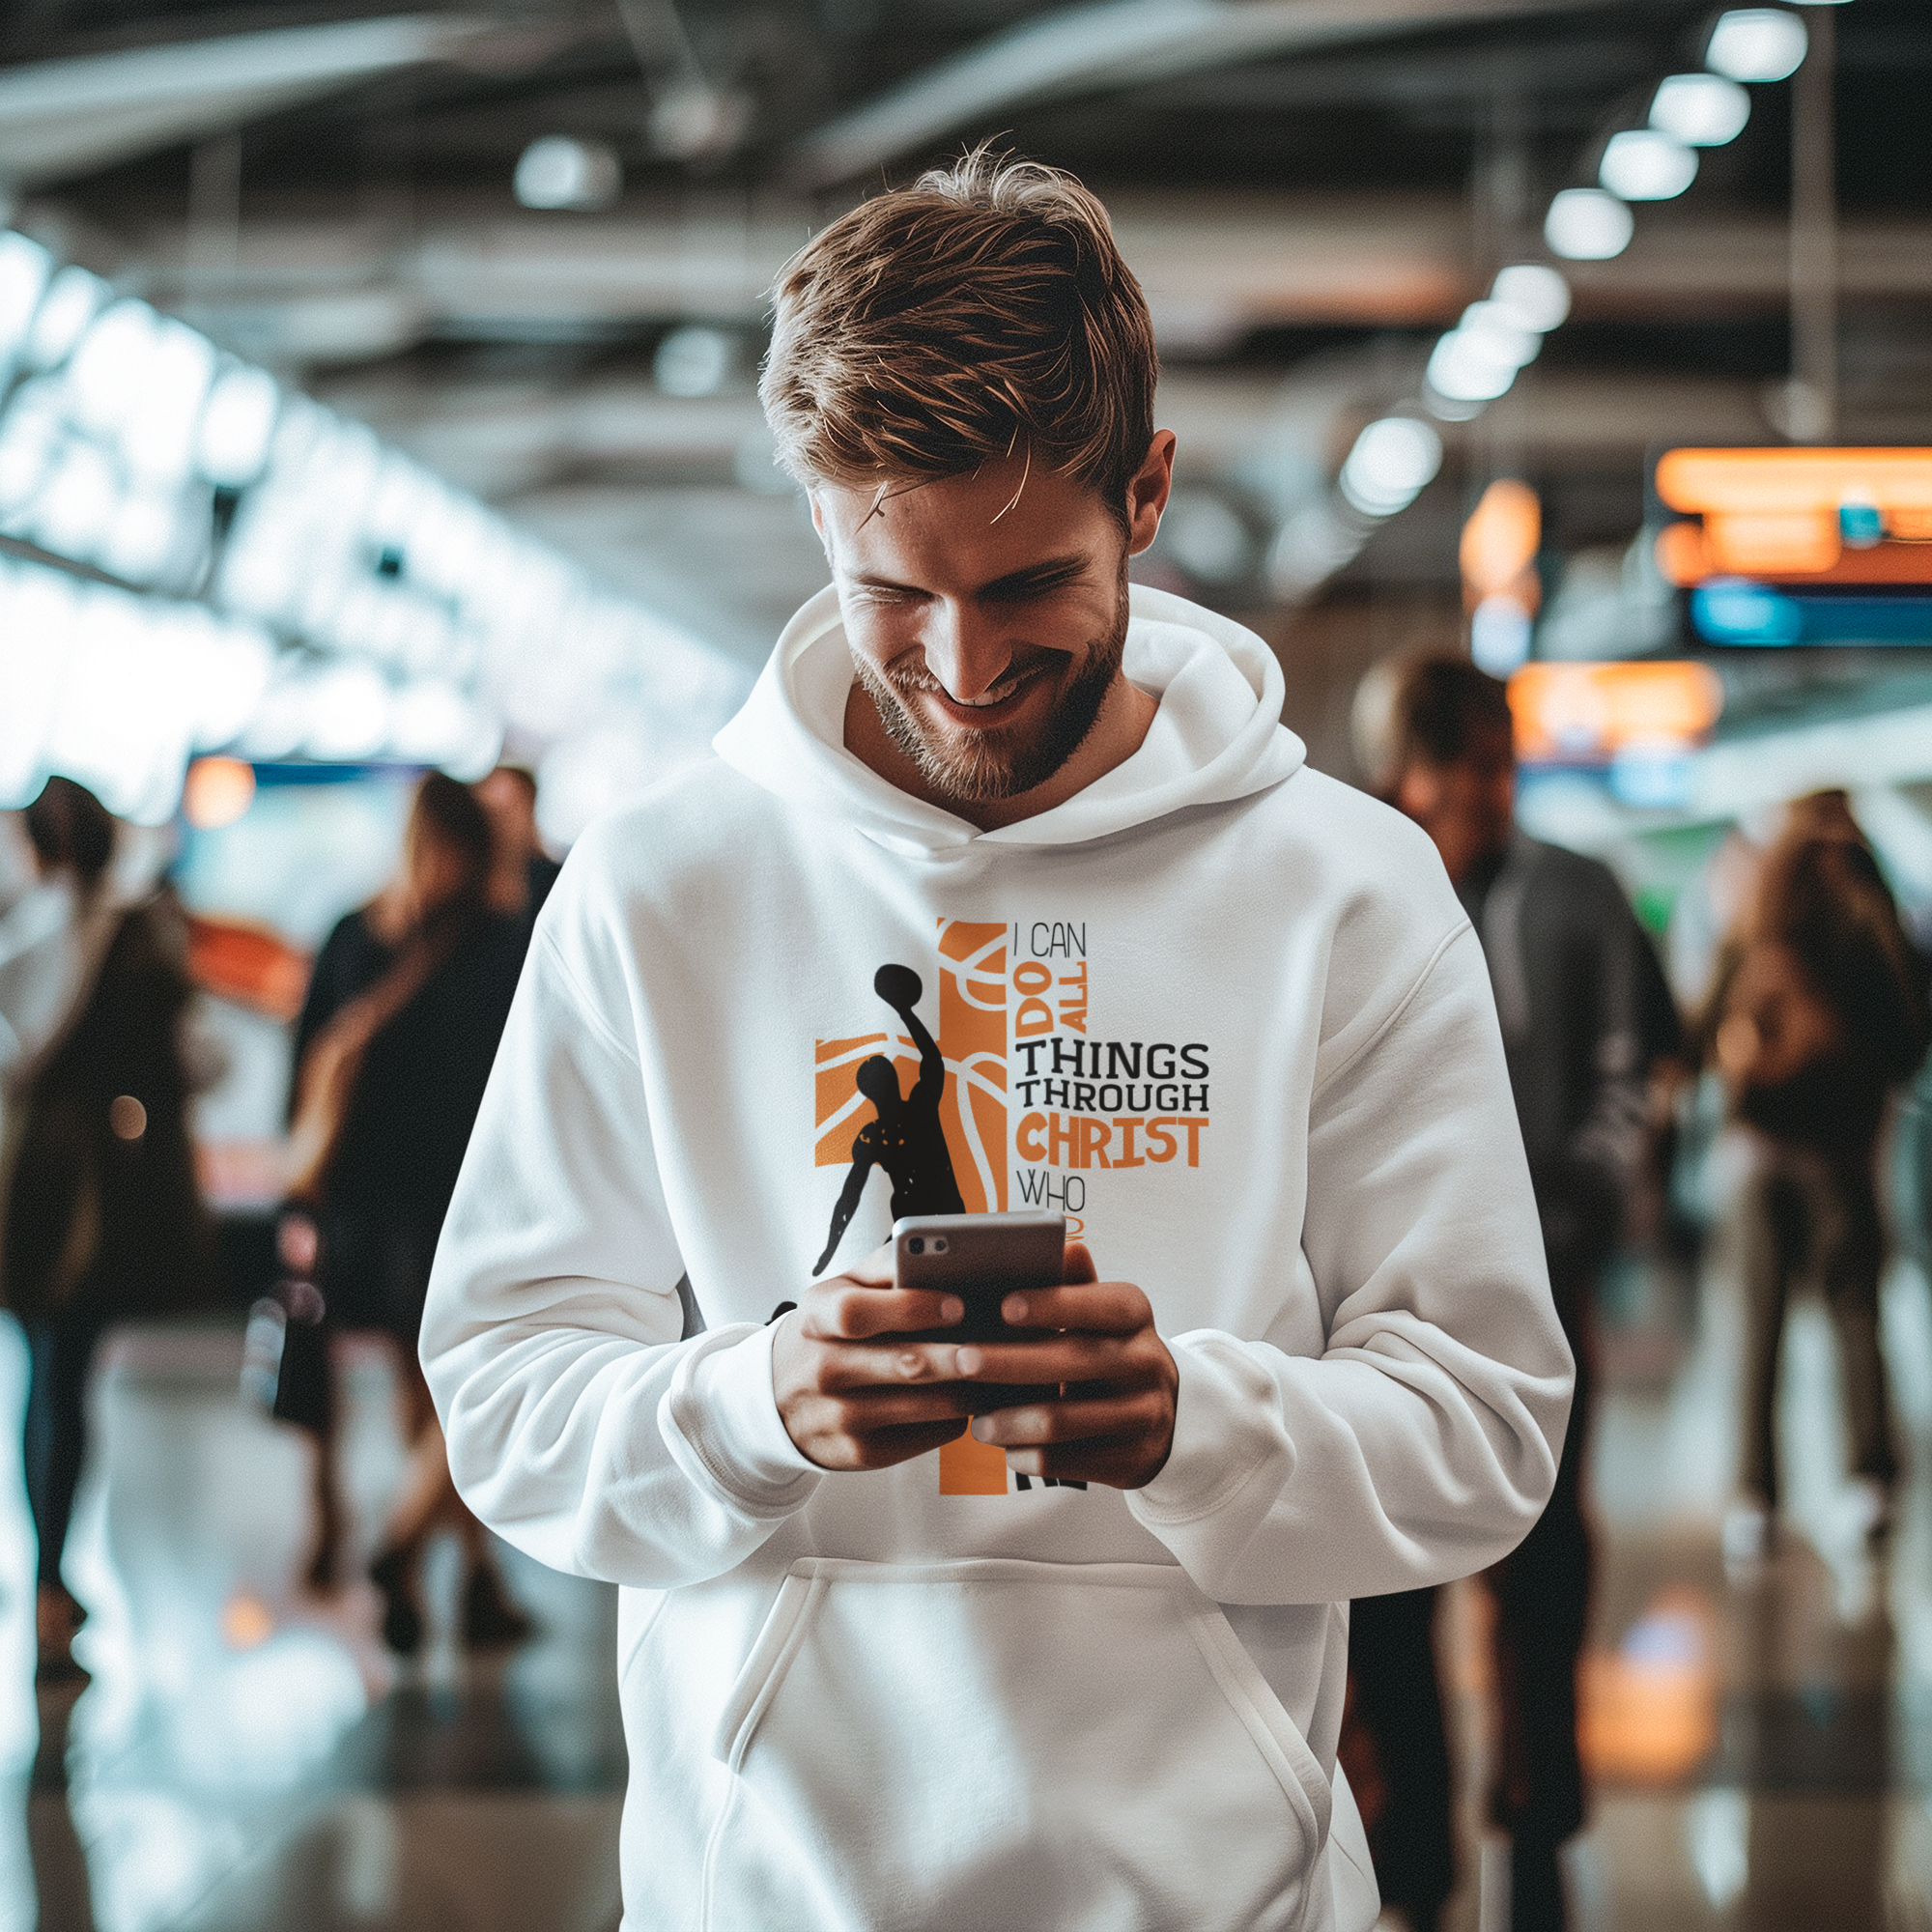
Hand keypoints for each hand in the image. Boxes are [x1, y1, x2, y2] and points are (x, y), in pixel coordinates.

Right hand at [772, 1245, 975, 1470]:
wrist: (777, 1399)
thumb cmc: (829, 1332)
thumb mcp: (840, 1290)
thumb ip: (886, 1268)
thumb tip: (945, 1253)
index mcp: (817, 1317)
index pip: (857, 1312)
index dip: (910, 1308)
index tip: (957, 1304)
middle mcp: (823, 1369)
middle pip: (903, 1364)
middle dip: (956, 1357)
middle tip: (996, 1347)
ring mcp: (839, 1417)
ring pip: (924, 1406)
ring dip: (969, 1389)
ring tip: (999, 1371)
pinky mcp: (859, 1454)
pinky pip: (926, 1436)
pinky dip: (958, 1418)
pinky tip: (974, 1400)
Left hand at [960, 1244, 1176, 1490]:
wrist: (1165, 1413)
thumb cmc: (1109, 1349)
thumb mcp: (1100, 1313)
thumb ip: (1073, 1284)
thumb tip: (1061, 1246)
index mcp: (1135, 1315)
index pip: (1098, 1304)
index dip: (1053, 1305)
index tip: (1003, 1306)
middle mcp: (1146, 1361)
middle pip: (1072, 1361)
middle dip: (1011, 1362)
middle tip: (961, 1361)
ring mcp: (1144, 1413)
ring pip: (1064, 1420)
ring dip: (1010, 1420)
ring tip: (975, 1421)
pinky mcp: (1132, 1459)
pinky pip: (1068, 1461)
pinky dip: (1027, 1455)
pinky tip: (1004, 1446)